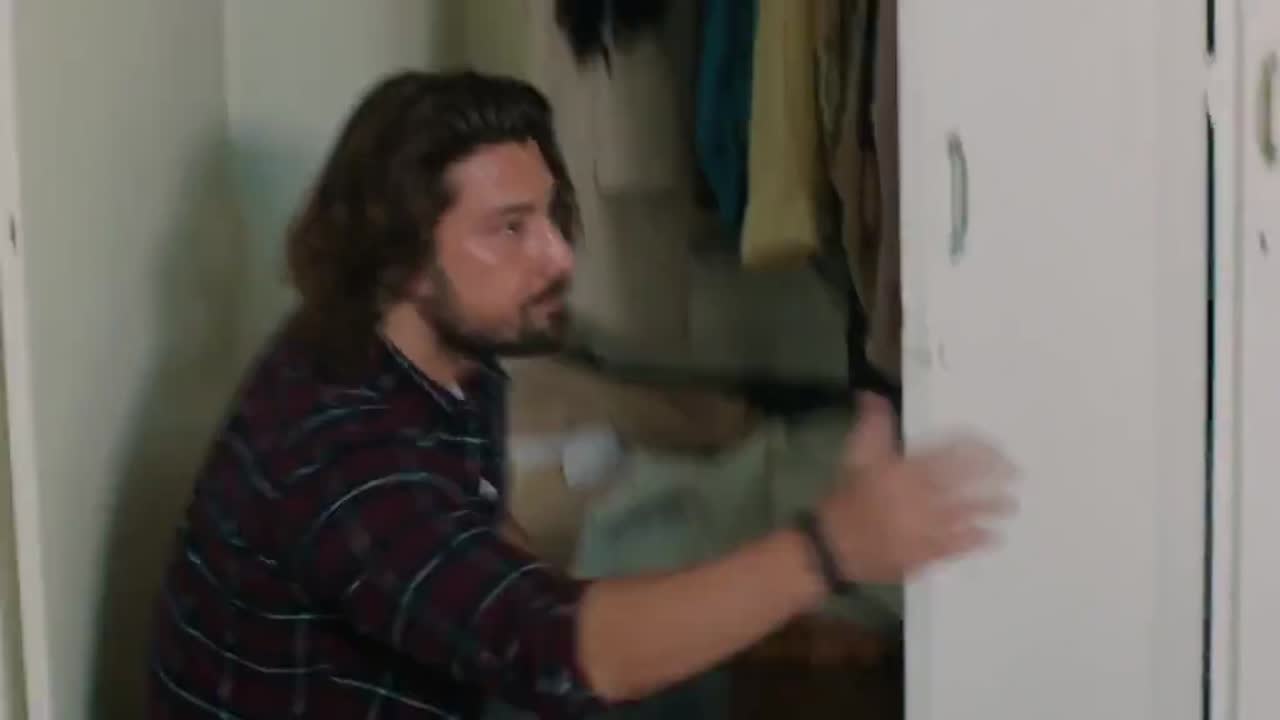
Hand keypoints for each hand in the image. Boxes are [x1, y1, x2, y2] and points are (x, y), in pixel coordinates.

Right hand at [818, 393, 1015, 582]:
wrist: (834, 546)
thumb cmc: (847, 497)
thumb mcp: (856, 455)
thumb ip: (872, 424)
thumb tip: (872, 393)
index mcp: (909, 472)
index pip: (953, 455)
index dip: (978, 451)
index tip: (996, 448)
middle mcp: (924, 499)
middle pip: (968, 484)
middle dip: (994, 478)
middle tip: (1015, 473)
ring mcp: (928, 528)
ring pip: (968, 515)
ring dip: (991, 509)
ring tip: (1010, 506)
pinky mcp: (927, 553)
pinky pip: (958, 545)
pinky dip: (977, 540)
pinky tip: (992, 537)